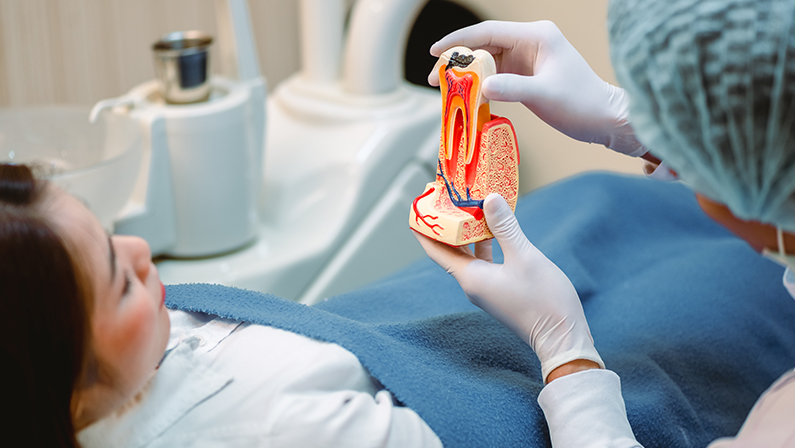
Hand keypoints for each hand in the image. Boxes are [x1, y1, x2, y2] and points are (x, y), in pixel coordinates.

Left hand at [413, 194, 603, 381]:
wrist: (562, 338)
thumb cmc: (544, 301)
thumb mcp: (524, 257)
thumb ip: (505, 227)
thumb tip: (489, 199)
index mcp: (471, 277)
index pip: (436, 250)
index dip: (425, 228)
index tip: (418, 207)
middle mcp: (473, 284)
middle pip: (450, 251)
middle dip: (445, 226)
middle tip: (444, 199)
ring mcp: (486, 288)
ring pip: (468, 256)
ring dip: (467, 233)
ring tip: (469, 208)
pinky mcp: (500, 290)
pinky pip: (483, 262)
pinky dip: (484, 244)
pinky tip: (494, 231)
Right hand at [428, 20, 646, 156]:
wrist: (605, 119)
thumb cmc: (582, 103)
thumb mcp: (544, 96)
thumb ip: (511, 89)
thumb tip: (482, 87)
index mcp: (537, 36)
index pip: (488, 32)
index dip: (458, 41)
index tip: (435, 52)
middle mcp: (531, 41)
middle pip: (484, 45)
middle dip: (458, 62)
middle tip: (435, 79)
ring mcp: (529, 57)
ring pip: (488, 61)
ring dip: (467, 75)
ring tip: (446, 91)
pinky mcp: (528, 74)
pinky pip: (497, 75)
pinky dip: (481, 86)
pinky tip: (467, 97)